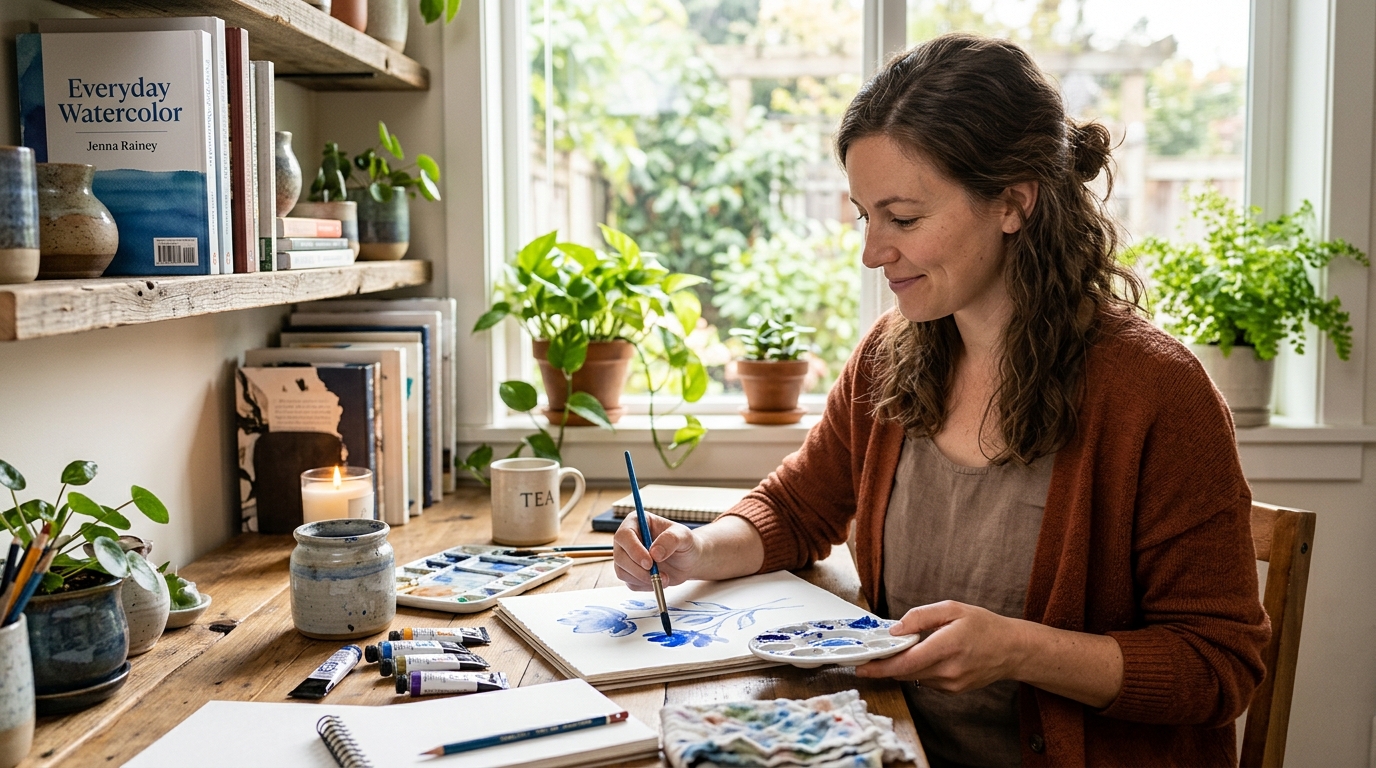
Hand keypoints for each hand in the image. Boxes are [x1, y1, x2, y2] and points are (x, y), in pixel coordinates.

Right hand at [612, 513, 704, 590]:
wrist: (689, 560)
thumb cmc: (685, 543)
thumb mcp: (684, 536)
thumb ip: (670, 540)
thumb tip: (654, 553)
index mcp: (636, 522)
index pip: (624, 535)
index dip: (634, 550)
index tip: (649, 562)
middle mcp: (627, 539)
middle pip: (619, 556)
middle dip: (638, 569)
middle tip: (658, 576)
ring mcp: (626, 557)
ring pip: (622, 572)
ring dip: (643, 579)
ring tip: (665, 578)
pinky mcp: (629, 572)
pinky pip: (630, 583)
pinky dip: (645, 586)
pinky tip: (659, 581)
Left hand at [855, 601, 1027, 693]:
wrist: (1011, 650)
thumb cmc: (983, 626)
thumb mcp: (952, 609)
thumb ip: (920, 617)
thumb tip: (895, 629)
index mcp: (947, 646)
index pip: (905, 662)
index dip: (880, 666)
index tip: (861, 667)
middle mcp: (948, 670)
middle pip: (904, 673)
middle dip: (885, 665)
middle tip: (870, 655)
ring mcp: (951, 684)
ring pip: (913, 677)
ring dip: (902, 666)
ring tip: (900, 650)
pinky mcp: (953, 690)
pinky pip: (925, 680)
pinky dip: (917, 669)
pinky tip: (924, 656)